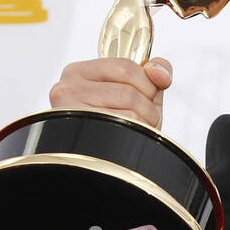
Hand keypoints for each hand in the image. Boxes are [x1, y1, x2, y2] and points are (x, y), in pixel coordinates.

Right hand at [49, 57, 172, 129]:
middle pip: (129, 92)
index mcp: (81, 71)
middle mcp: (69, 88)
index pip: (126, 67)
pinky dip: (137, 135)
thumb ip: (152, 73)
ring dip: (144, 124)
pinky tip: (127, 139)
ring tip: (134, 129)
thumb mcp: (138, 92)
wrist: (106, 162)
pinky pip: (124, 130)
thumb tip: (160, 74)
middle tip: (141, 118)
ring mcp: (70, 111)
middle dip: (147, 108)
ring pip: (128, 113)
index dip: (147, 84)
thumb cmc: (120, 124)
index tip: (147, 95)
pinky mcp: (78, 134)